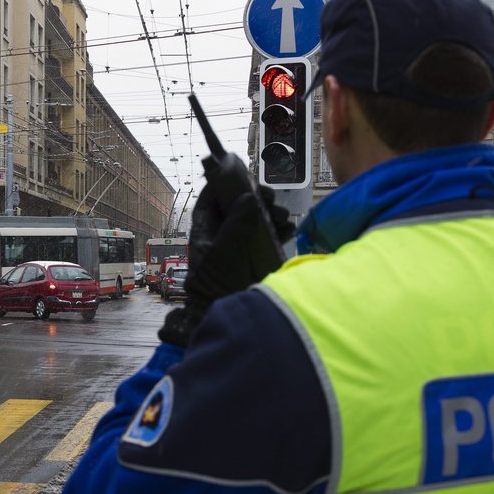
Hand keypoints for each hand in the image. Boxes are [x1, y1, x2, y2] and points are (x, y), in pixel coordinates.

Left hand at [158, 186, 292, 346]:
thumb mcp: (224, 254)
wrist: (231, 322)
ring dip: (271, 214)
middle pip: (238, 206)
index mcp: (205, 232)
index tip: (239, 171)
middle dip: (256, 198)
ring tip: (282, 218)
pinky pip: (269, 237)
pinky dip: (280, 231)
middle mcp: (222, 236)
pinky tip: (288, 229)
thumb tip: (249, 197)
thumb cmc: (217, 288)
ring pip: (256, 220)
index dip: (222, 183)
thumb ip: (236, 224)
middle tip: (271, 198)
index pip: (211, 200)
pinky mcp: (257, 258)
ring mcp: (241, 247)